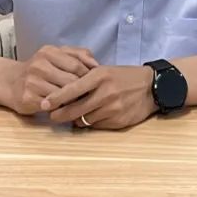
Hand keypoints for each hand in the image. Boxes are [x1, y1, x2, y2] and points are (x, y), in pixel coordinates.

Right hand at [7, 45, 98, 114]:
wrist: (10, 82)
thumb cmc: (40, 69)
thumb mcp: (57, 56)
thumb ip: (78, 55)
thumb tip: (97, 65)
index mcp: (49, 52)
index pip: (77, 65)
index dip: (88, 77)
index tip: (95, 84)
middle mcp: (39, 64)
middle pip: (71, 81)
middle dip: (82, 90)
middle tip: (89, 96)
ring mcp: (32, 81)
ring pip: (63, 94)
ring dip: (72, 100)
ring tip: (78, 102)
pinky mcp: (27, 98)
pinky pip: (52, 105)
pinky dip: (60, 108)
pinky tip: (63, 108)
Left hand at [42, 65, 157, 129]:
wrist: (151, 87)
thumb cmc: (124, 76)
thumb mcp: (105, 70)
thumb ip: (86, 79)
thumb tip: (64, 92)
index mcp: (100, 76)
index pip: (72, 88)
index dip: (56, 98)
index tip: (44, 103)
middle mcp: (105, 92)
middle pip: (75, 109)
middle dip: (60, 114)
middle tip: (52, 115)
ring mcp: (112, 108)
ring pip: (85, 119)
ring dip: (78, 118)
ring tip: (77, 113)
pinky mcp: (118, 121)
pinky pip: (97, 125)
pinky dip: (92, 122)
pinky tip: (95, 115)